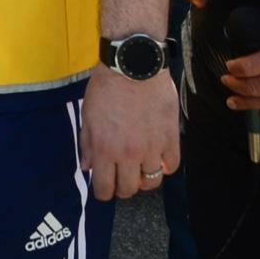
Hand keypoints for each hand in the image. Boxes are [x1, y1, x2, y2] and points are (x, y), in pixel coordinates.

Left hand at [80, 66, 179, 200]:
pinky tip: (158, 157)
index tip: (104, 187)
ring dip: (145, 178)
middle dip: (123, 187)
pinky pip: (172, 165)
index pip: (105, 188)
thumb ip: (87, 144)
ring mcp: (152, 148)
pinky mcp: (171, 139)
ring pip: (152, 182)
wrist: (134, 66)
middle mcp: (129, 154)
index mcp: (105, 149)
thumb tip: (88, 167)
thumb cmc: (106, 87)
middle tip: (122, 177)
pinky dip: (165, 165)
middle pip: (130, 190)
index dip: (103, 192)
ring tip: (140, 167)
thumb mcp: (88, 114)